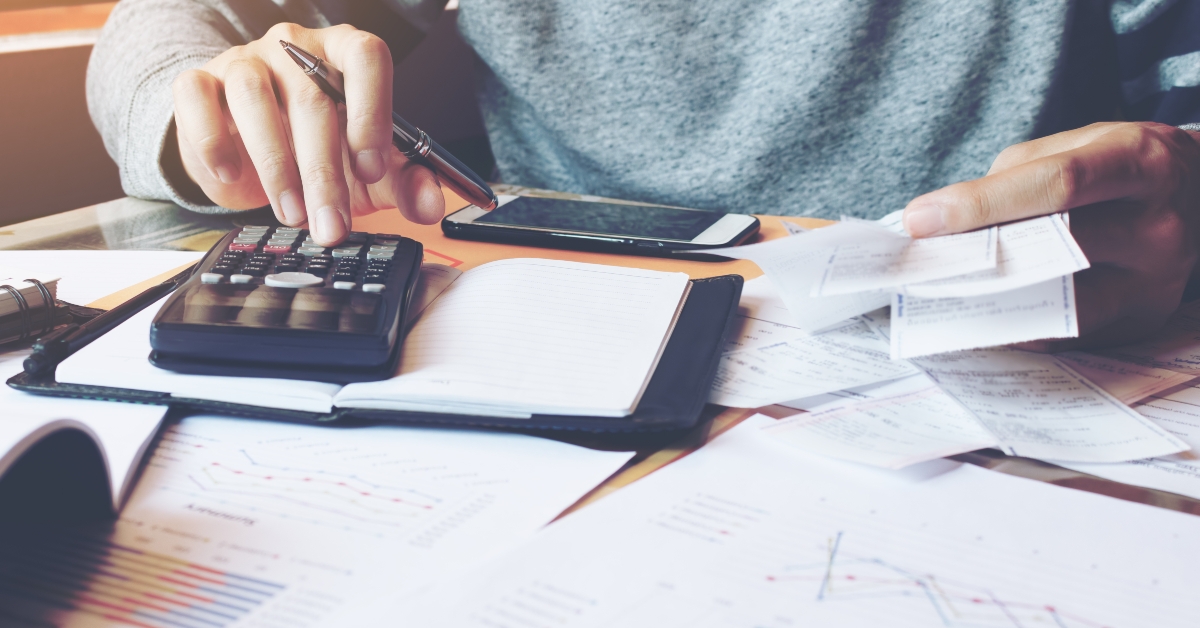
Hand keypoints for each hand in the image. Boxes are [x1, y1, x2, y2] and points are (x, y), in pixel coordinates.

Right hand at [170, 23, 444, 244]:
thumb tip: (432, 205)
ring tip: (292, 215)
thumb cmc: (317, 150)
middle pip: (313, 99)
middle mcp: (295, 48)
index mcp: (344, 55)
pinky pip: (197, 98)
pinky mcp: (199, 81)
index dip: (371, 111)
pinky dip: (212, 140)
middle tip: (332, 226)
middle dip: (325, 174)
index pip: (366, 56)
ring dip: (276, 167)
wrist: (248, 149)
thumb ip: (406, 183)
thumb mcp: (368, 172)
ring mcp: (245, 60)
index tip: (371, 168)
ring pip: (256, 100)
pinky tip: (231, 173)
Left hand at [901, 122, 1199, 349]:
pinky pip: (1067, 332)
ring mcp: (1157, 281)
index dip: (981, 204)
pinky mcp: (1143, 320)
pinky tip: (973, 317)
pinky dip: (1016, 325)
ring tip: (934, 295)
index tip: (920, 219)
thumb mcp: (1078, 145)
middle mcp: (1160, 225)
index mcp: (1141, 163)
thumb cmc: (1121, 166)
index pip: (1055, 186)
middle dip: (975, 259)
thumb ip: (1014, 179)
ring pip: (1059, 304)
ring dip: (989, 302)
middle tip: (914, 265)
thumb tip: (945, 225)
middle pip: (1054, 248)